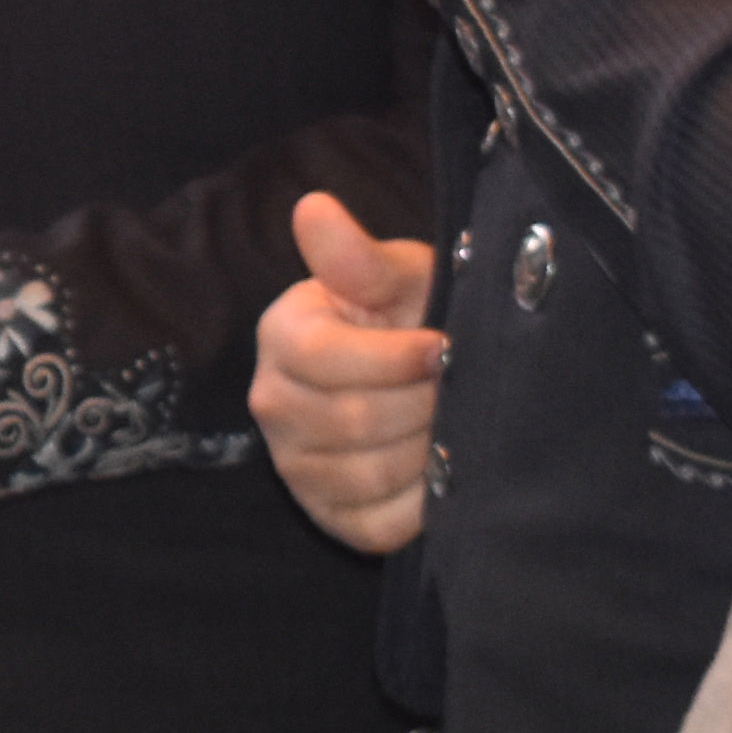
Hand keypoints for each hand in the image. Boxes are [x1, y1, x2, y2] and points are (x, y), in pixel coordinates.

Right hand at [251, 191, 445, 553]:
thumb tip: (314, 208)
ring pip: (368, 473)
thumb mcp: (399, 277)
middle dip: (422, 405)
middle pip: (349, 421)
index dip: (391, 358)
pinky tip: (441, 472)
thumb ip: (359, 257)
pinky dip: (422, 504)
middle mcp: (274, 403)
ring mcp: (297, 465)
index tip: (441, 346)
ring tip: (452, 424)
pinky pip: (376, 524)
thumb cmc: (412, 316)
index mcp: (283, 335)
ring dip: (428, 451)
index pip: (319, 359)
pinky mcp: (329, 515)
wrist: (427, 375)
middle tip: (457, 388)